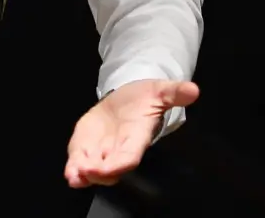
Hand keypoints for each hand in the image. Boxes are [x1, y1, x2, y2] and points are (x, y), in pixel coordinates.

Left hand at [65, 79, 199, 186]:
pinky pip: (80, 162)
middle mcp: (118, 149)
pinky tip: (70, 173)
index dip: (121, 163)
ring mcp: (101, 150)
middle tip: (88, 170)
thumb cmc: (143, 97)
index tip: (112, 167)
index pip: (130, 156)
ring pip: (94, 170)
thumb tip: (194, 90)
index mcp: (136, 138)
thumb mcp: (159, 90)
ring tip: (75, 174)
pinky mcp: (86, 147)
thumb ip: (174, 92)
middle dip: (99, 172)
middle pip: (110, 169)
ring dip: (84, 174)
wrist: (126, 99)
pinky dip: (74, 169)